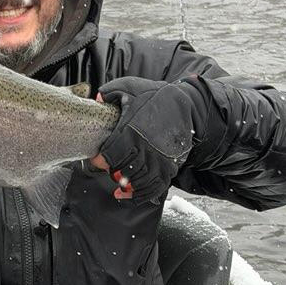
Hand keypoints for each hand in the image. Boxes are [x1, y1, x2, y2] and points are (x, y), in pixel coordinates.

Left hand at [96, 77, 199, 203]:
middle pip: (123, 170)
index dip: (101, 161)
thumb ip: (110, 92)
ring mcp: (160, 159)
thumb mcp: (130, 88)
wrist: (188, 105)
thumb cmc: (155, 96)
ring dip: (127, 187)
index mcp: (131, 131)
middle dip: (114, 173)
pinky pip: (156, 188)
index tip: (98, 161)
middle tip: (109, 169)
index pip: (110, 155)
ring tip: (119, 187)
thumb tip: (97, 99)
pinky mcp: (171, 166)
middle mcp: (146, 148)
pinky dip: (142, 196)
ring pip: (139, 182)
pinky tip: (130, 196)